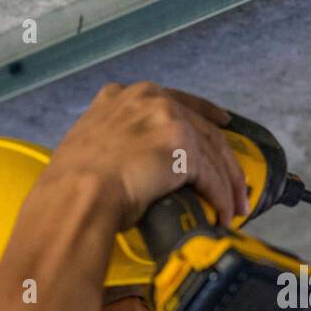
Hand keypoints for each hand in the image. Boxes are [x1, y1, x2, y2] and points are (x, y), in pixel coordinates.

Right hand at [42, 81, 249, 227]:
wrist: (77, 195)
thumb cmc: (73, 184)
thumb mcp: (91, 143)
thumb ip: (117, 140)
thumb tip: (133, 164)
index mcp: (124, 96)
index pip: (176, 101)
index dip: (204, 113)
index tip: (222, 122)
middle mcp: (149, 99)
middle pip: (202, 128)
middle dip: (224, 161)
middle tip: (237, 186)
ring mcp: (167, 118)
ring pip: (211, 152)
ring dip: (227, 184)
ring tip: (234, 208)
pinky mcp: (182, 146)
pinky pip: (211, 176)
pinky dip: (220, 198)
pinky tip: (223, 214)